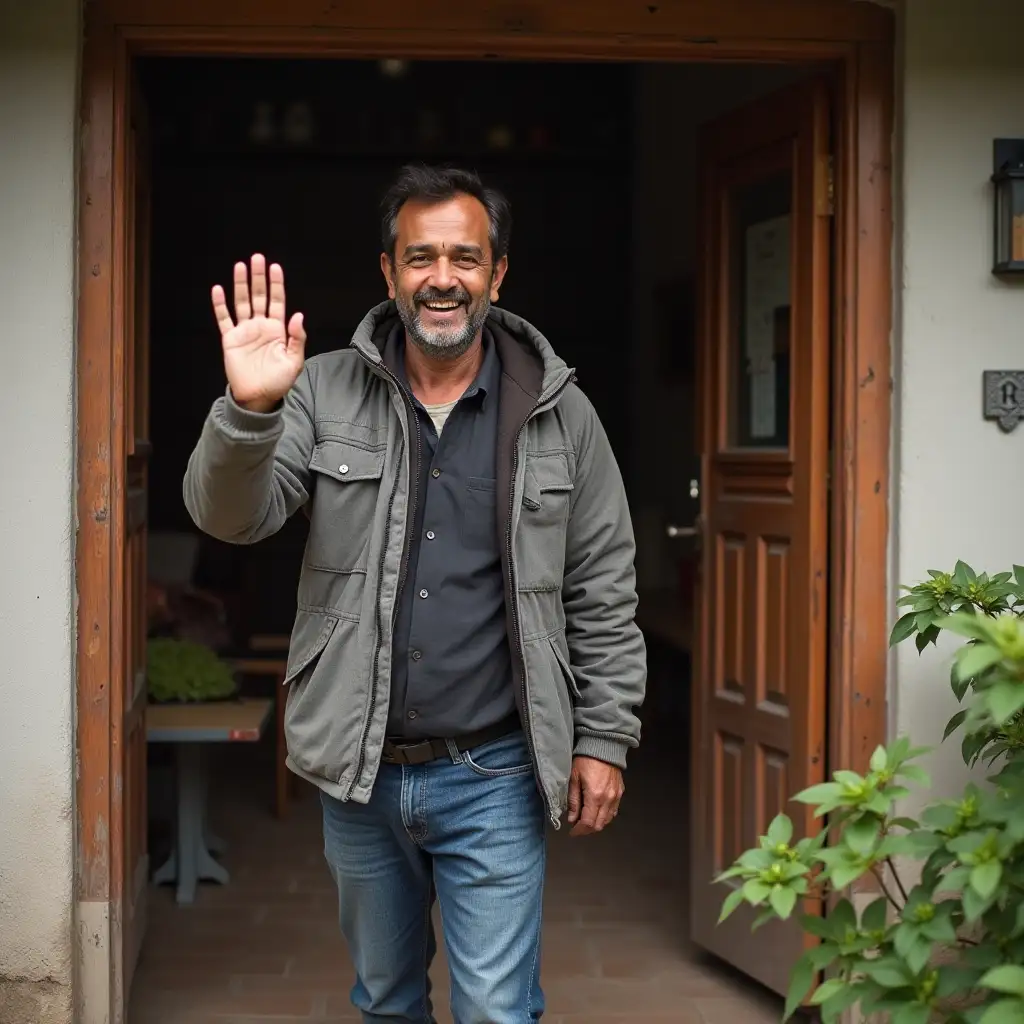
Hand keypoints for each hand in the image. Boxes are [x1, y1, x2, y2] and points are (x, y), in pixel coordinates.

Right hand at [212, 254, 305, 411]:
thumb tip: (297, 314)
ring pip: (241, 303)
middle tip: (257, 258)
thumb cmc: (279, 381)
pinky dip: (220, 305)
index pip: (277, 302)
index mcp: (278, 330)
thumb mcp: (294, 361)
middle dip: (258, 278)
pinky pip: (224, 319)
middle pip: (259, 296)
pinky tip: (218, 289)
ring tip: (240, 266)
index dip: (276, 285)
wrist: (258, 397)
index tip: (275, 267)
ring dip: (241, 285)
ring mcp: (245, 331)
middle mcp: (261, 327)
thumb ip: (297, 338)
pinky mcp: (230, 339)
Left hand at [566, 757, 623, 836]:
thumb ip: (573, 800)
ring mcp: (616, 796)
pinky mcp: (620, 792)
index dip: (579, 831)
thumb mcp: (574, 778)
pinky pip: (614, 811)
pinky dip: (605, 816)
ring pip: (607, 820)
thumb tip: (571, 818)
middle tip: (577, 827)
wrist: (604, 745)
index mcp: (595, 796)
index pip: (588, 823)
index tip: (572, 831)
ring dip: (596, 823)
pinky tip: (597, 811)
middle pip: (599, 825)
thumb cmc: (586, 759)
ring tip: (585, 819)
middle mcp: (608, 799)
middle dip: (587, 830)